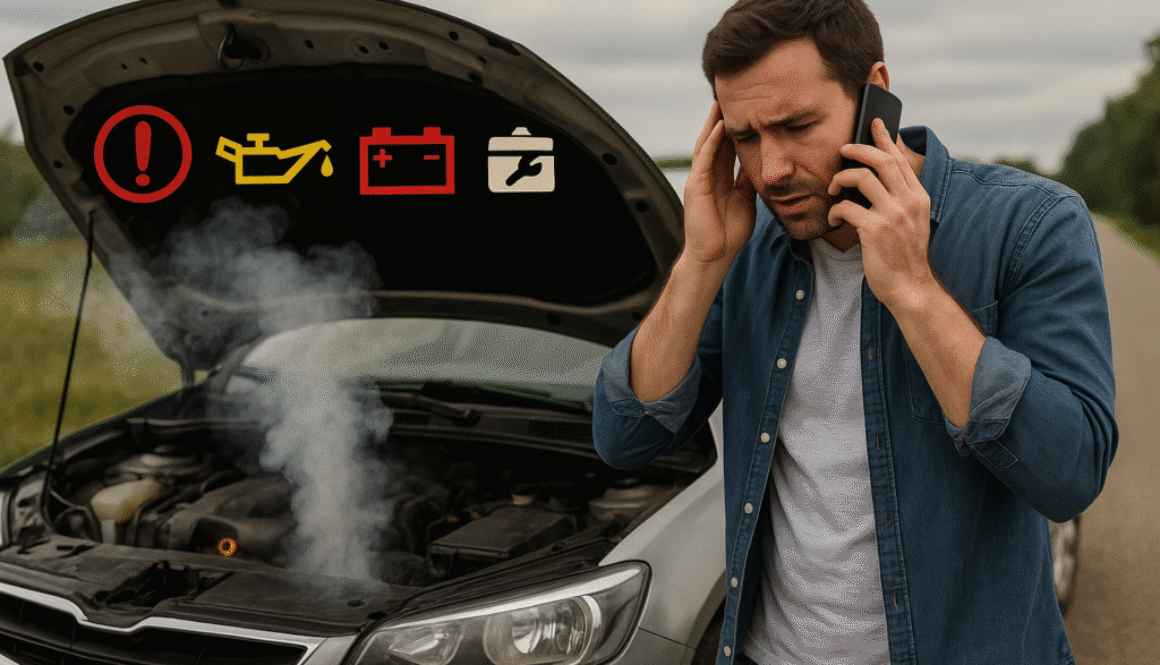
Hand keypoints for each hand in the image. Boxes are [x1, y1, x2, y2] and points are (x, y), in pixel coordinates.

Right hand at [682, 102, 756, 269]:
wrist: (715, 255)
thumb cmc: (729, 234)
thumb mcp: (746, 200)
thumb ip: (749, 181)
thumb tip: (761, 163)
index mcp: (721, 179)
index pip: (728, 148)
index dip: (736, 130)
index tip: (747, 111)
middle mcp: (708, 175)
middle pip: (716, 141)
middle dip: (723, 119)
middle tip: (732, 97)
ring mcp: (700, 179)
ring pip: (707, 144)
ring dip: (714, 122)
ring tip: (722, 102)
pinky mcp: (696, 185)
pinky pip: (704, 158)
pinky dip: (711, 140)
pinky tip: (720, 125)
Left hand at [827, 118, 935, 309]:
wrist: (911, 287)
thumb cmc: (905, 256)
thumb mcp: (911, 222)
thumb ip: (899, 199)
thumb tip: (877, 179)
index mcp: (918, 197)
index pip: (900, 159)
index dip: (885, 138)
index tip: (874, 123)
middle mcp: (908, 201)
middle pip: (881, 160)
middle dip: (858, 149)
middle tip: (842, 150)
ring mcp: (892, 214)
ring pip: (862, 178)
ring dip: (841, 179)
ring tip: (833, 188)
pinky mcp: (875, 230)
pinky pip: (847, 207)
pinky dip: (836, 210)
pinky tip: (835, 219)